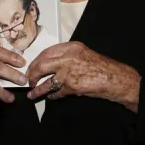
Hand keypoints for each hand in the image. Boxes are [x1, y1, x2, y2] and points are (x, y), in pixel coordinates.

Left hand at [26, 41, 140, 111]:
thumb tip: (50, 62)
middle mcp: (68, 58)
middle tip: (29, 79)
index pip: (46, 52)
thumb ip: (67, 55)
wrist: (115, 78)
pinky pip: (56, 92)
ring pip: (46, 81)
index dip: (36, 60)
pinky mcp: (72, 86)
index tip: (32, 66)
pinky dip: (51, 95)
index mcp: (71, 47)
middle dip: (32, 73)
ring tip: (32, 93)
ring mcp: (69, 72)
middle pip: (41, 65)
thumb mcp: (83, 53)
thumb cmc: (101, 66)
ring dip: (37, 89)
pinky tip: (50, 97)